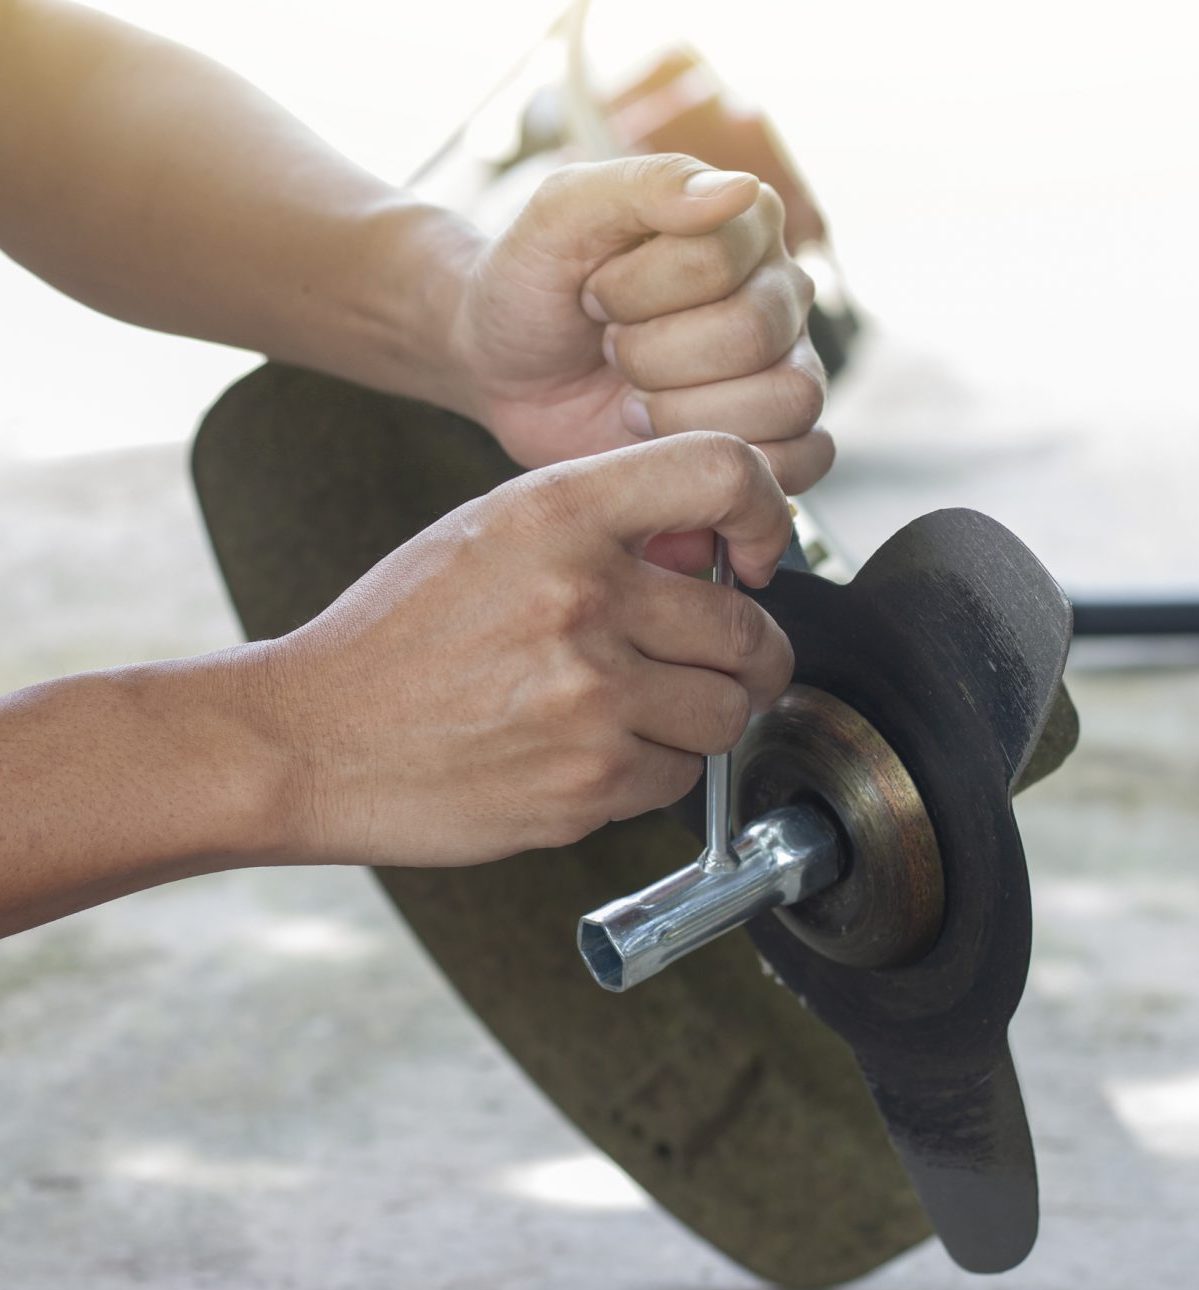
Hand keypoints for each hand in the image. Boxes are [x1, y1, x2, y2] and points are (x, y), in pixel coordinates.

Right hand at [262, 433, 794, 866]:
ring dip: (701, 719)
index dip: (766, 516)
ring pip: (727, 714)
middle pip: (747, 628)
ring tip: (640, 711)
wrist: (310, 738)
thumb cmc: (399, 635)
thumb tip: (712, 555)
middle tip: (720, 664)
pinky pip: (678, 779)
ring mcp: (590, 700)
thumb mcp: (489, 535)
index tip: (758, 557)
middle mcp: (584, 599)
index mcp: (557, 515)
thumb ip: (603, 529)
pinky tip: (592, 753)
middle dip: (747, 655)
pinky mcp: (587, 786)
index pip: (722, 472)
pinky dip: (653, 771)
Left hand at [443, 155, 832, 498]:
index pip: (718, 261)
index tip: (592, 294)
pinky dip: (735, 465)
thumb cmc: (533, 287)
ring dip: (685, 414)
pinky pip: (808, 458)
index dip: (635, 292)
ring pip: (788, 400)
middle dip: (652, 356)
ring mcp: (787, 368)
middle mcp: (781, 292)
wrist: (506, 372)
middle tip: (611, 350)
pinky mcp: (776, 438)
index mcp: (745, 221)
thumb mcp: (559, 216)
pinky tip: (670, 447)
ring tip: (636, 400)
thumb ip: (645, 184)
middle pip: (755, 336)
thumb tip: (739, 188)